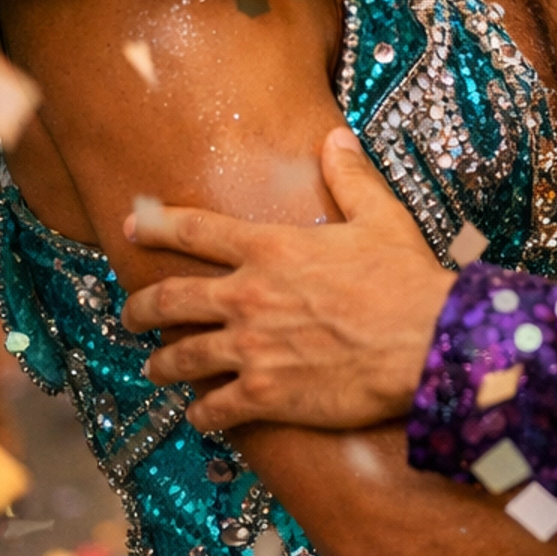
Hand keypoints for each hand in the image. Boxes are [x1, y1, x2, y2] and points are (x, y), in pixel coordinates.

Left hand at [121, 129, 454, 430]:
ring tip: (155, 369)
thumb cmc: (405, 279)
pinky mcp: (265, 395)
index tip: (132, 226)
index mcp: (271, 249)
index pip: (196, 231)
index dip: (157, 226)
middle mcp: (248, 296)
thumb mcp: (379, 216)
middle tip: (130, 314)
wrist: (425, 342)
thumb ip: (350, 177)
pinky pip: (215, 409)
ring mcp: (252, 348)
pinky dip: (202, 414)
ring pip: (182, 357)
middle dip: (141, 307)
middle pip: (171, 299)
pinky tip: (200, 416)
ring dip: (163, 364)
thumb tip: (335, 138)